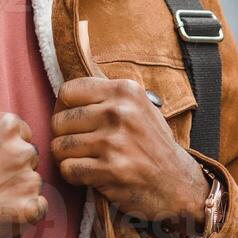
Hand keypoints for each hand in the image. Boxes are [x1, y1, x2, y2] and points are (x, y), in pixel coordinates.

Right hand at [0, 33, 46, 237]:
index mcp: (5, 124)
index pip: (18, 132)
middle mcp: (20, 151)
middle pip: (28, 156)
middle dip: (9, 167)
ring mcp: (24, 183)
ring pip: (33, 181)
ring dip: (15, 189)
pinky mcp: (24, 212)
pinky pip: (39, 208)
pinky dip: (23, 212)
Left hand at [50, 21, 208, 223]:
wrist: (177, 183)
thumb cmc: (152, 144)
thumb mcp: (138, 106)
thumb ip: (107, 91)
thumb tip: (74, 54)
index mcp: (125, 90)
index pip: (67, 91)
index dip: (64, 108)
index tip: (75, 120)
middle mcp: (120, 112)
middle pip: (59, 120)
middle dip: (64, 136)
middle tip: (82, 145)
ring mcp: (115, 142)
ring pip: (60, 146)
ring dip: (68, 157)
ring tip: (87, 159)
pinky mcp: (111, 170)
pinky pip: (69, 169)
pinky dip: (75, 176)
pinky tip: (91, 175)